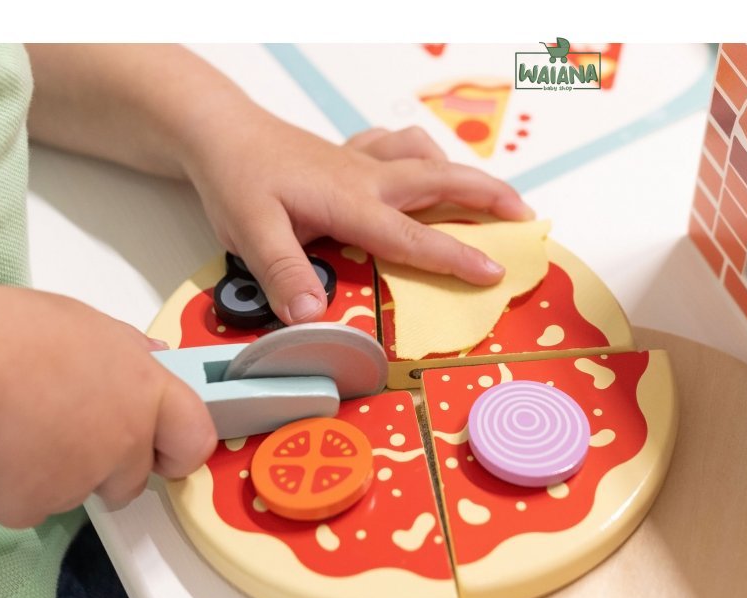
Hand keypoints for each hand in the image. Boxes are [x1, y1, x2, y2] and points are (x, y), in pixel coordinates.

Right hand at [0, 285, 215, 527]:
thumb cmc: (17, 333)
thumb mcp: (85, 323)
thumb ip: (126, 350)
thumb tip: (150, 357)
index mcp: (146, 393)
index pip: (195, 438)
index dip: (179, 449)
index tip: (163, 450)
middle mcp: (125, 444)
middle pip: (133, 479)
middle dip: (107, 469)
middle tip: (64, 435)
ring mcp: (81, 482)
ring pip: (77, 493)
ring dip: (55, 475)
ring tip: (14, 431)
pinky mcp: (34, 507)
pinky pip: (29, 506)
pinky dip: (11, 489)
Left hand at [186, 119, 533, 325]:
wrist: (221, 132)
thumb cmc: (237, 179)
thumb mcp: (250, 231)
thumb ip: (283, 273)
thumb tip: (312, 316)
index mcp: (351, 202)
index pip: (413, 236)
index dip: (457, 257)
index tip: (496, 274)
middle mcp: (368, 178)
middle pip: (443, 180)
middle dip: (490, 198)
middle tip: (526, 219)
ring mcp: (362, 162)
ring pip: (428, 157)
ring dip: (464, 174)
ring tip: (489, 196)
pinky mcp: (350, 154)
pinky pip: (399, 146)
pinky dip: (424, 155)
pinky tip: (423, 169)